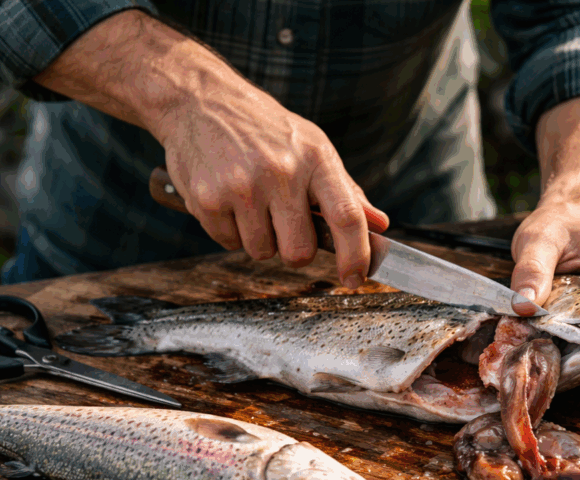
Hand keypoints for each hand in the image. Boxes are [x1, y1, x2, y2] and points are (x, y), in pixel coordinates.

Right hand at [151, 76, 386, 288]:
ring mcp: (243, 186)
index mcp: (316, 159)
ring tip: (252, 203)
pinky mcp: (208, 198)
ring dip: (260, 239)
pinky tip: (228, 199)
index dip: (355, 256)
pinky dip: (230, 230)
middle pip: (300, 251)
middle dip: (294, 249)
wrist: (200, 100)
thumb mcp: (313, 147)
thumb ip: (346, 191)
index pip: (347, 217)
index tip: (355, 278)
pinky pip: (228, 243)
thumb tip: (379, 224)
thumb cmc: (265, 128)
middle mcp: (281, 172)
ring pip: (262, 252)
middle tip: (284, 223)